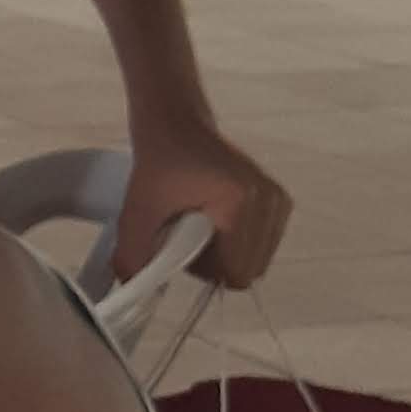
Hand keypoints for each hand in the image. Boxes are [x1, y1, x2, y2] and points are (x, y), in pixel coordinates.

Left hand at [121, 114, 291, 289]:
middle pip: (248, 268)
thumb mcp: (137, 210)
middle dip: (215, 264)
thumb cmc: (159, 161)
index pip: (237, 272)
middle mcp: (268, 201)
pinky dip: (236, 242)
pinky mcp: (278, 199)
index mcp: (240, 203)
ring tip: (196, 225)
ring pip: (255, 258)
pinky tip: (213, 221)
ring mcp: (277, 200)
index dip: (204, 271)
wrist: (176, 123)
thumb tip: (132, 288)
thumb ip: (132, 254)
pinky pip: (261, 243)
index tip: (180, 246)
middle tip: (185, 235)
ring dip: (224, 254)